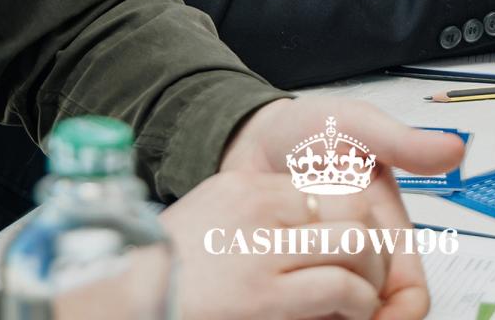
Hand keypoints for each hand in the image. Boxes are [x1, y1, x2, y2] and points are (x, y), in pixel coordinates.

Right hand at [157, 173, 390, 319]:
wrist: (122, 298)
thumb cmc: (161, 274)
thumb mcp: (206, 223)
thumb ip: (250, 220)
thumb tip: (296, 236)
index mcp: (242, 189)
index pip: (328, 187)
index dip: (352, 220)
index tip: (354, 246)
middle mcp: (256, 210)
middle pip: (351, 208)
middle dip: (372, 246)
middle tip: (368, 274)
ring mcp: (262, 251)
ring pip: (356, 245)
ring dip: (370, 277)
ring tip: (362, 299)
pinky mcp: (265, 295)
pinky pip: (340, 287)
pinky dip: (358, 304)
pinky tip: (349, 314)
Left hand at [218, 97, 464, 319]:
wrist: (253, 139)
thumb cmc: (308, 131)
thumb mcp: (356, 126)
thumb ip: (402, 143)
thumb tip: (454, 149)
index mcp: (389, 229)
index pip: (410, 292)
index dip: (400, 313)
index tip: (374, 317)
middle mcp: (365, 255)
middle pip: (377, 308)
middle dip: (356, 309)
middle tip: (321, 294)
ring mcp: (331, 267)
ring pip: (344, 313)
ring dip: (327, 312)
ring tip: (295, 296)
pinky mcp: (299, 276)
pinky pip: (307, 309)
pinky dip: (300, 310)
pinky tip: (282, 298)